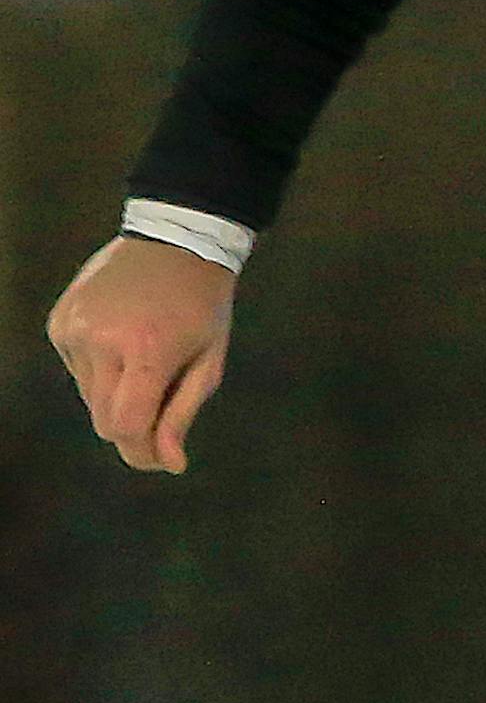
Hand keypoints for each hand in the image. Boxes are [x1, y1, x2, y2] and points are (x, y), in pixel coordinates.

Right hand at [46, 235, 235, 474]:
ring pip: (88, 396)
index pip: (124, 426)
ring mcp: (75, 328)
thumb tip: (168, 464)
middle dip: (131, 425)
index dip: (139, 451)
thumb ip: (183, 413)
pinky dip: (98, 368)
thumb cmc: (203, 302)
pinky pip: (76, 369)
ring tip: (145, 357)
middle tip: (159, 408)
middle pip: (102, 418)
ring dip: (115, 393)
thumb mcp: (209, 357)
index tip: (157, 458)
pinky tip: (123, 340)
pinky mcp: (60, 322)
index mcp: (147, 349)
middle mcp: (102, 339)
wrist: (176, 237)